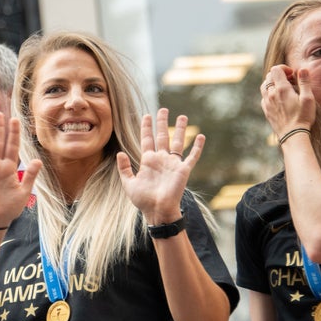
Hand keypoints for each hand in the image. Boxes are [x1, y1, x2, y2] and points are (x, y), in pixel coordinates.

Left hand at [117, 108, 203, 224]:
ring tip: (182, 116)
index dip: (146, 127)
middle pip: (162, 136)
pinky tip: (200, 136)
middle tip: (163, 109)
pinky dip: (196, 147)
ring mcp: (173, 164)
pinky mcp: (183, 170)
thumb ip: (124, 168)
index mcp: (148, 161)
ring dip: (180, 129)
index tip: (146, 115)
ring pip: (177, 142)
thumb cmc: (143, 200)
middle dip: (162, 122)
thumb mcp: (129, 183)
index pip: (147, 139)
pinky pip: (192, 156)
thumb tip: (120, 153)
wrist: (157, 211)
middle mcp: (161, 159)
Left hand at [261, 65, 316, 136]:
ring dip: (273, 83)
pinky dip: (270, 92)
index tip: (292, 74)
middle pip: (269, 76)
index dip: (284, 68)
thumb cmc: (303, 117)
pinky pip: (263, 96)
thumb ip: (304, 82)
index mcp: (281, 89)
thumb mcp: (308, 98)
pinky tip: (279, 98)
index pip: (275, 70)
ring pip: (264, 86)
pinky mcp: (266, 110)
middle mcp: (271, 94)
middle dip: (279, 74)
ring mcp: (266, 103)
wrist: (292, 135)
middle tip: (290, 80)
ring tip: (284, 88)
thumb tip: (302, 69)